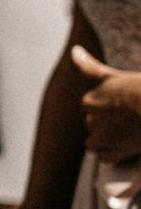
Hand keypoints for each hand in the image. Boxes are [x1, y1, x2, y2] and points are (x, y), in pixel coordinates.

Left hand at [71, 46, 140, 162]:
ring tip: (126, 135)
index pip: (91, 109)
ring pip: (94, 143)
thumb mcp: (114, 76)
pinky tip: (126, 147)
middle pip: (94, 126)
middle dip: (107, 125)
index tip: (124, 108)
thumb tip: (74, 50)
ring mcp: (104, 138)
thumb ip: (90, 67)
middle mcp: (92, 120)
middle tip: (129, 121)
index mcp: (90, 102)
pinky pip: (105, 157)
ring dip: (106, 142)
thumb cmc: (140, 89)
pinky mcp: (117, 153)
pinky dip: (113, 154)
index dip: (108, 110)